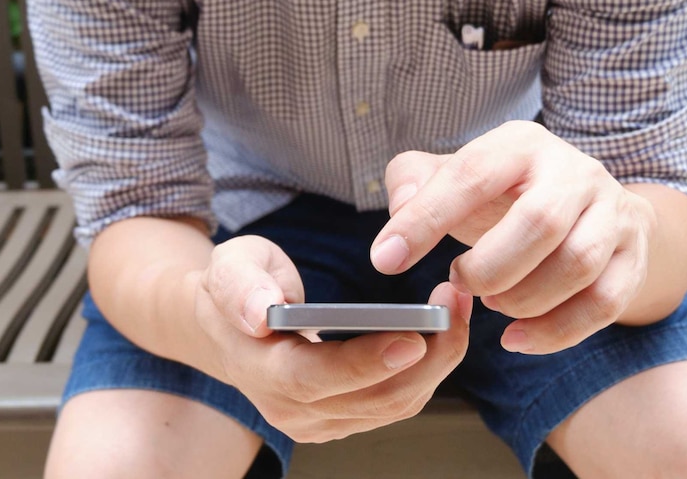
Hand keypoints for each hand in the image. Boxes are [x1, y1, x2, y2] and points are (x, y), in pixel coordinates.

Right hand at [190, 235, 472, 441]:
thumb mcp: (229, 267)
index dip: (365, 364)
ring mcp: (321, 421)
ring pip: (395, 404)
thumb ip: (241, 285)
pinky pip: (397, 402)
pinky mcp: (345, 417)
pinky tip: (444, 331)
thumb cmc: (237, 289)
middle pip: (372, 399)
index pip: (315, 379)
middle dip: (427, 356)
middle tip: (454, 303)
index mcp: (261, 371)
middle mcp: (292, 410)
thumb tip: (260, 313)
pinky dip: (429, 369)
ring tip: (457, 308)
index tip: (414, 338)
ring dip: (438, 361)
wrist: (230, 329)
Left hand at [370, 120, 656, 354]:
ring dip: (523, 298)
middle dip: (488, 267)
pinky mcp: (632, 255)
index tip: (386, 260)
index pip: (471, 176)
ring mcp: (611, 212)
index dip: (425, 219)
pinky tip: (517, 337)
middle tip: (459, 281)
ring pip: (577, 264)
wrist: (586, 204)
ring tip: (492, 301)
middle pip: (539, 222)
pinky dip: (556, 332)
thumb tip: (400, 210)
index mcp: (520, 145)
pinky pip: (604, 303)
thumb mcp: (454, 174)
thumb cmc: (503, 193)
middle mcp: (574, 171)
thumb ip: (413, 181)